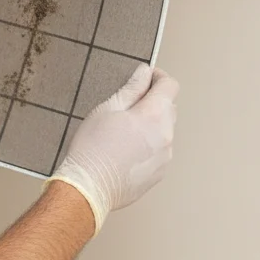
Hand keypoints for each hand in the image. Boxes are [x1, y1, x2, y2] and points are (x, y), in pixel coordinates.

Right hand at [48, 64, 178, 234]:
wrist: (89, 186)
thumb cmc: (92, 148)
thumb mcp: (108, 109)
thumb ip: (131, 88)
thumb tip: (144, 73)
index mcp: (154, 115)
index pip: (170, 86)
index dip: (158, 77)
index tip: (147, 77)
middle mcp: (166, 136)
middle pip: (168, 107)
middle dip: (152, 101)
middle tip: (126, 107)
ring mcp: (165, 157)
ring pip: (164, 130)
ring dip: (150, 125)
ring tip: (122, 133)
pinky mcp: (160, 172)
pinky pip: (160, 150)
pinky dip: (148, 145)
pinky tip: (125, 150)